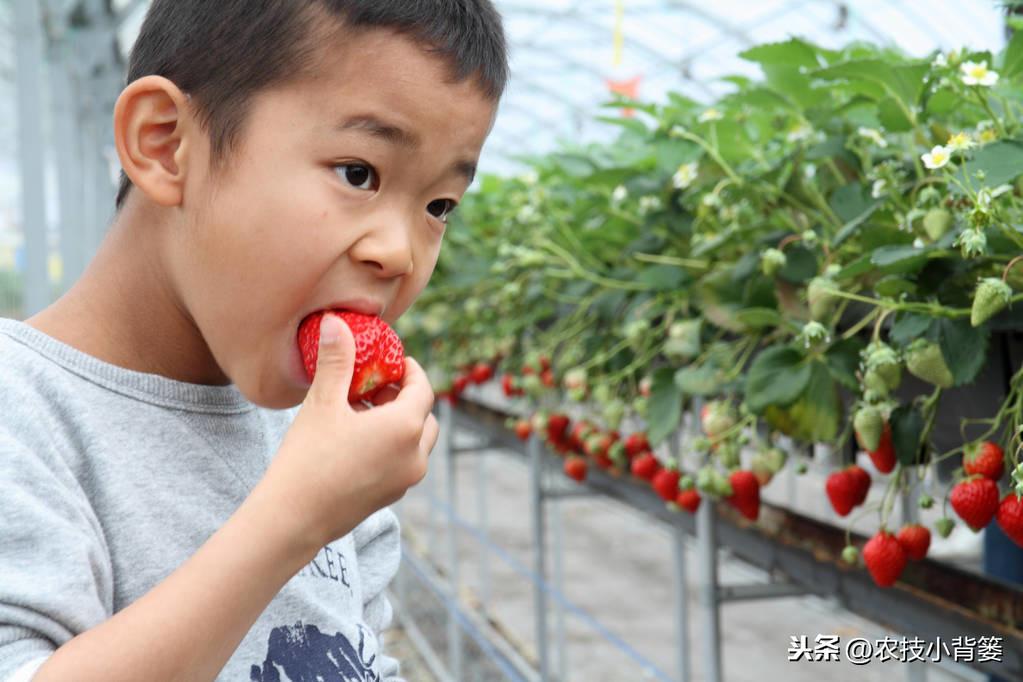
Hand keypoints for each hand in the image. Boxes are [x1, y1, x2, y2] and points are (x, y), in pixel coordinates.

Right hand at [256, 313, 437, 551]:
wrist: (293, 518)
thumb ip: (337, 360)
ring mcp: (406, 480)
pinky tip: (356, 439)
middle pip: (424, 416)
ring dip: (399, 422)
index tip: (393, 360)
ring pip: (416, 442)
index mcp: (405, 427)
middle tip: (377, 384)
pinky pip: (404, 462)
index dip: (410, 370)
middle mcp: (415, 456)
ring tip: (363, 410)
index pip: (422, 389)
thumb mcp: (323, 403)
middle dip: (405, 397)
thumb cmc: (308, 457)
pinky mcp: (391, 496)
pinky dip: (392, 445)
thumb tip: (336, 322)